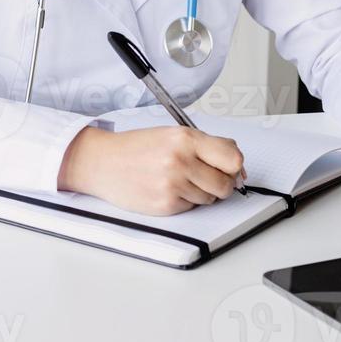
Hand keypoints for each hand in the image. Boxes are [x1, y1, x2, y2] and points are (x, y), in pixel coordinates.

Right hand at [57, 125, 246, 215]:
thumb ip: (206, 147)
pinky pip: (191, 207)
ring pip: (209, 198)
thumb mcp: (172, 134)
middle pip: (225, 184)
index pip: (233, 158)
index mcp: (185, 138)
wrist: (103, 162)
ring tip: (177, 179)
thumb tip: (237, 167)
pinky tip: (166, 189)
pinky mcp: (165, 204)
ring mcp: (172, 184)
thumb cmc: (137, 148)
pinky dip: (183, 201)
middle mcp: (180, 160)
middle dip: (221, 184)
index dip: (235, 166)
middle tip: (205, 177)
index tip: (231, 168)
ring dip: (200, 192)